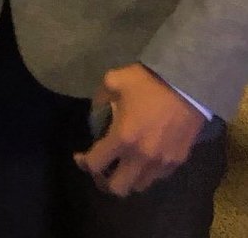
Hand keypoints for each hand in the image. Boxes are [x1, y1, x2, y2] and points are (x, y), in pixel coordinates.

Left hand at [74, 63, 205, 196]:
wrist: (187, 84)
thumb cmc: (148, 82)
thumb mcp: (114, 80)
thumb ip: (100, 98)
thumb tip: (97, 109)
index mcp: (122, 138)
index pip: (95, 164)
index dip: (83, 162)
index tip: (80, 156)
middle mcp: (140, 157)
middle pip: (117, 188)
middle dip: (104, 180)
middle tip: (102, 167)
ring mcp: (161, 162)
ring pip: (139, 186)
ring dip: (127, 177)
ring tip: (124, 163)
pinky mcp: (177, 161)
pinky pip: (158, 176)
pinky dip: (147, 172)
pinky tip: (144, 157)